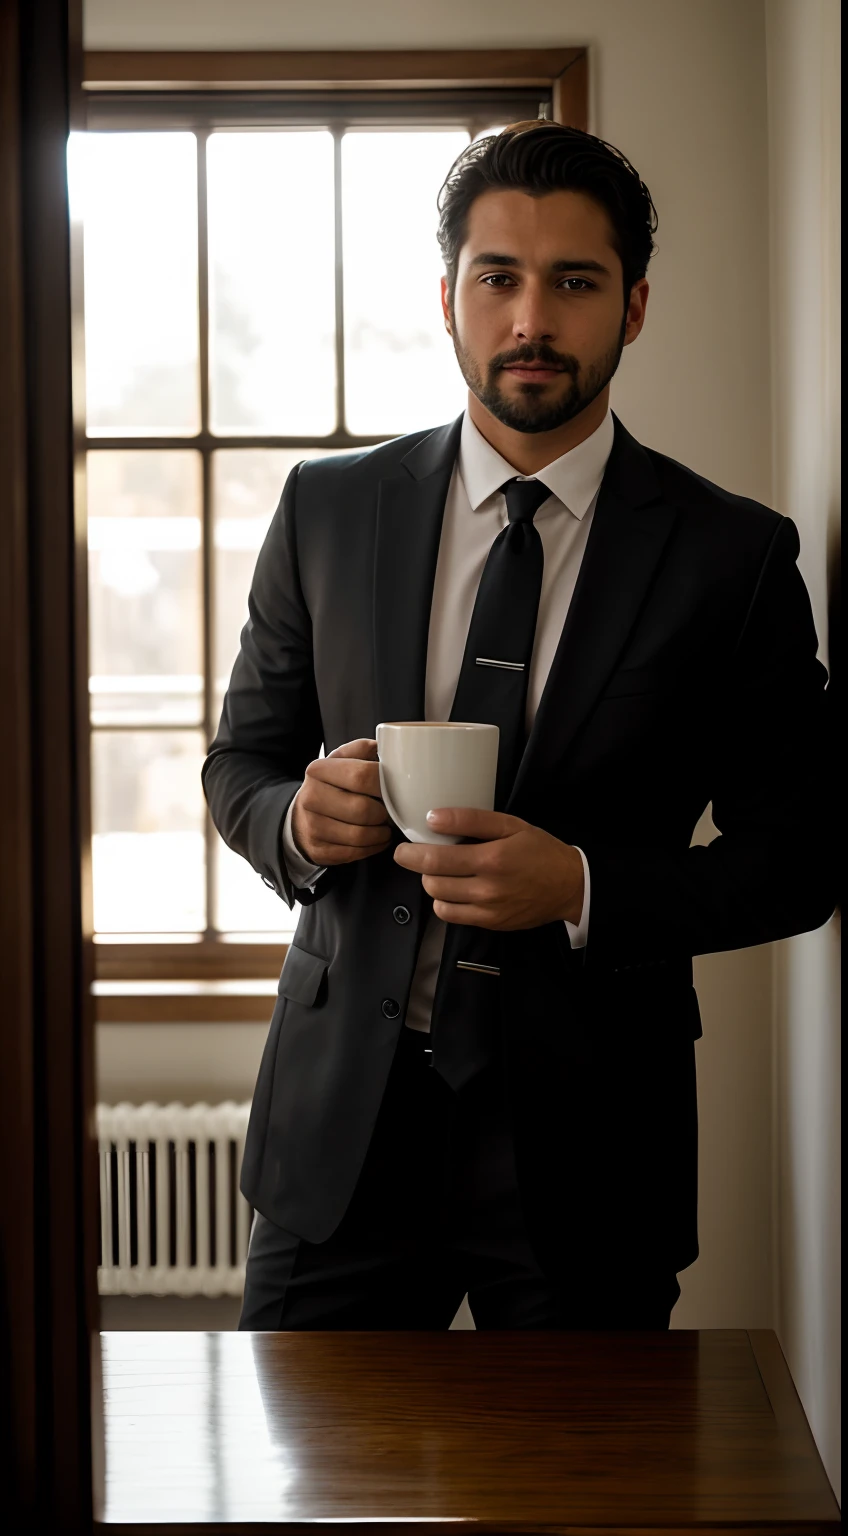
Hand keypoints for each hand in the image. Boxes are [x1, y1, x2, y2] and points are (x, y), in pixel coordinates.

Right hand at [290, 739, 390, 865]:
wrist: (301, 817)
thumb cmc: (331, 786)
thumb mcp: (341, 761)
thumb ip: (362, 751)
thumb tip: (389, 744)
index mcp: (319, 770)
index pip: (362, 775)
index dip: (386, 784)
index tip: (398, 788)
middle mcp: (311, 797)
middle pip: (363, 809)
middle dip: (385, 812)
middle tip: (392, 811)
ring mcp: (312, 826)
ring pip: (361, 835)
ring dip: (382, 833)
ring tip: (385, 826)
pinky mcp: (319, 850)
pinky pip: (356, 853)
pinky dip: (373, 847)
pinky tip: (376, 838)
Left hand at [393, 807, 583, 929]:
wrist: (569, 886)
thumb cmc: (539, 850)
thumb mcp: (511, 825)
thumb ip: (471, 819)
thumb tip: (433, 818)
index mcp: (491, 859)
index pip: (436, 859)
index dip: (411, 854)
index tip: (403, 848)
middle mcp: (487, 888)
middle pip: (432, 881)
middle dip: (419, 867)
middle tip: (419, 856)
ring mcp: (487, 910)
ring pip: (438, 900)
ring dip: (432, 883)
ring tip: (441, 871)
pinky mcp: (490, 923)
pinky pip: (451, 916)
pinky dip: (444, 903)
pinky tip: (453, 890)